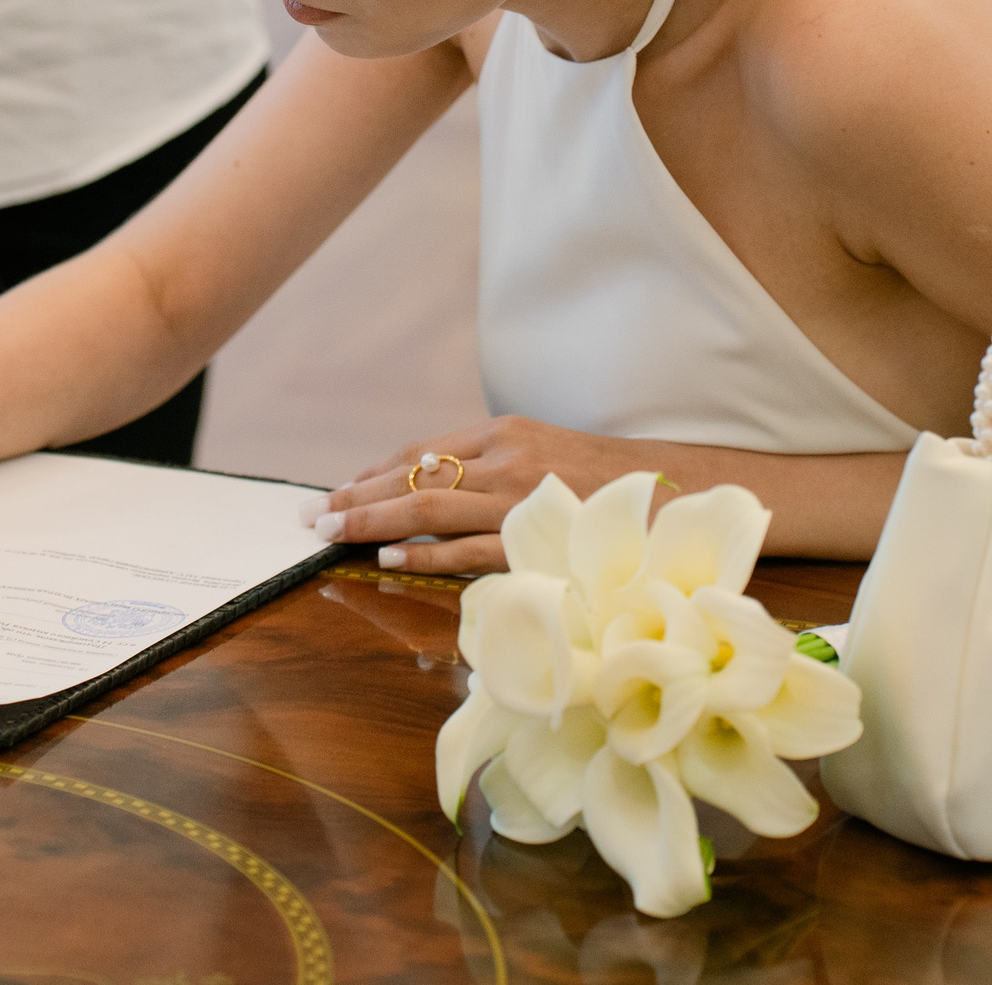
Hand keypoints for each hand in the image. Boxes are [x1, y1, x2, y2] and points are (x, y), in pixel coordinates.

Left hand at [301, 415, 674, 576]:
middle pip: (413, 477)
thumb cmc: (607, 482)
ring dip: (373, 522)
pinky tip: (387, 559)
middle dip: (355, 497)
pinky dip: (426, 553)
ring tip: (330, 535)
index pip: (420, 453)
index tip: (336, 493)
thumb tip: (433, 488)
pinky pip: (470, 548)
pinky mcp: (540, 537)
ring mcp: (521, 498)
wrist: (680, 493)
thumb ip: (493, 466)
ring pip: (430, 509)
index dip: (372, 474)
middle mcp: (507, 458)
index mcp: (505, 432)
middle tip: (310, 516)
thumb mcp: (544, 454)